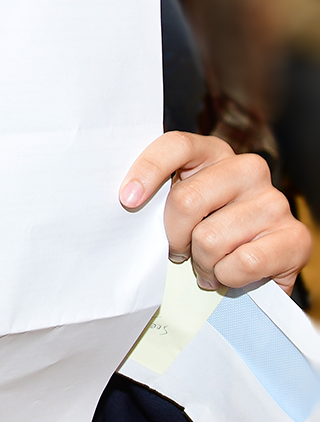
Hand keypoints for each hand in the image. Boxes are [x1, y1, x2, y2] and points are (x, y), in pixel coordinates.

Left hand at [119, 132, 310, 294]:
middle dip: (174, 236)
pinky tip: (229, 274)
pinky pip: (243, 262)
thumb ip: (158, 196)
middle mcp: (247, 169)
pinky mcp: (295, 236)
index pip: (176, 145)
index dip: (148, 169)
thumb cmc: (203, 234)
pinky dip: (227, 277)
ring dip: (202, 262)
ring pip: (210, 238)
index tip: (128, 200)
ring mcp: (274, 201)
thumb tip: (127, 200)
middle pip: (186, 200)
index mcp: (213, 153)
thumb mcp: (177, 209)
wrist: (252, 273)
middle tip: (179, 250)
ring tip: (207, 264)